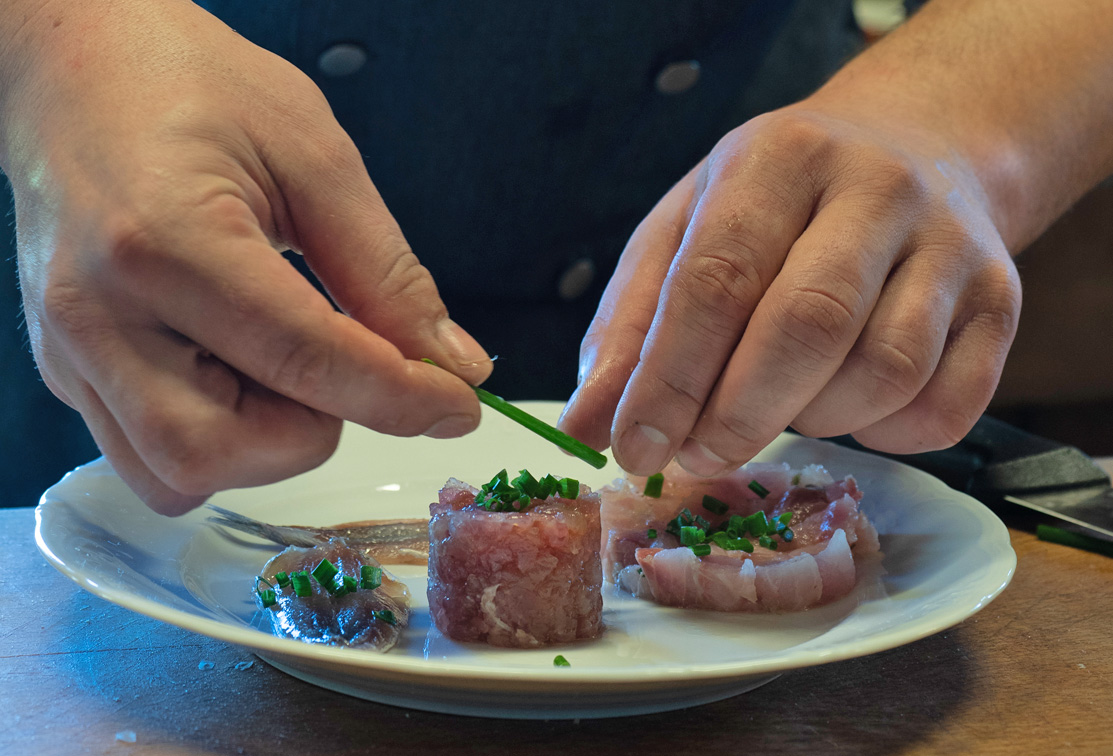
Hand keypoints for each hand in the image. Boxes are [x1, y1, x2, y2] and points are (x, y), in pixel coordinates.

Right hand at [2, 1, 490, 513]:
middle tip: (348, 366)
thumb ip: (386, 271)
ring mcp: (69, 350)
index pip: (304, 360)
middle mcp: (97, 312)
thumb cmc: (192, 86)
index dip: (401, 396)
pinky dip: (218, 443)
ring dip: (264, 447)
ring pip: (175, 475)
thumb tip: (452, 364)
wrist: (77, 70)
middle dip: (314, 431)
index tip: (458, 403)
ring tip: (288, 365)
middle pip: (216, 449)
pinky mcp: (65, 370)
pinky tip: (242, 375)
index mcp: (163, 240)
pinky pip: (146, 459)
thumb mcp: (313, 155)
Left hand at [560, 103, 1020, 475]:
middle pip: (808, 326)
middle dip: (738, 415)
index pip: (719, 278)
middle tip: (695, 456)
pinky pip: (945, 408)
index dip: (670, 378)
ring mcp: (952, 246)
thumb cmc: (776, 205)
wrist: (918, 147)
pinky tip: (847, 408)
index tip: (632, 447)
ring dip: (813, 422)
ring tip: (775, 406)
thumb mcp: (685, 231)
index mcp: (779, 160)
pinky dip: (884, 436)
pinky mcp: (1002, 302)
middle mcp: (877, 190)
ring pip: (884, 373)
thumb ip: (630, 325)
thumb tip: (587, 427)